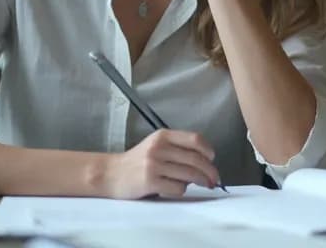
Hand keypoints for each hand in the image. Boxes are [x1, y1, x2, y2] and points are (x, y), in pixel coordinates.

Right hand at [101, 129, 221, 198]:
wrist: (111, 173)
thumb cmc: (137, 161)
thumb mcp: (156, 145)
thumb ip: (177, 148)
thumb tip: (206, 160)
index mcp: (163, 136)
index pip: (195, 139)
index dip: (208, 150)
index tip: (212, 159)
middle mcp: (158, 148)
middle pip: (196, 159)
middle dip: (210, 171)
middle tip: (215, 178)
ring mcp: (154, 165)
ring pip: (189, 174)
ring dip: (201, 181)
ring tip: (204, 184)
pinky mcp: (150, 182)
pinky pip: (178, 188)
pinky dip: (182, 190)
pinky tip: (176, 188)